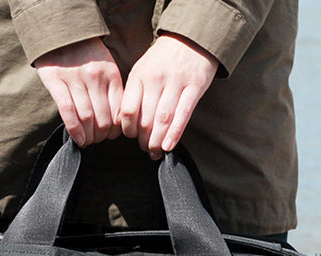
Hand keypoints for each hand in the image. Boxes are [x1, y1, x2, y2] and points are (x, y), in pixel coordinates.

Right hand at [35, 38, 123, 146]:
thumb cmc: (87, 56)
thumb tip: (118, 120)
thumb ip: (112, 89)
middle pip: (103, 118)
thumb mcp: (107, 67)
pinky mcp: (56, 81)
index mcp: (111, 74)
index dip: (116, 129)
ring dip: (89, 136)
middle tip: (98, 140)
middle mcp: (94, 77)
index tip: (111, 135)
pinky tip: (78, 139)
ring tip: (88, 141)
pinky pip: (67, 110)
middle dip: (102, 136)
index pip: (119, 110)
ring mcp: (75, 79)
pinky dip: (74, 129)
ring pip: (86, 117)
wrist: (62, 32)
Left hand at [118, 34, 218, 158]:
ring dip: (157, 140)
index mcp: (139, 76)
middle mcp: (155, 79)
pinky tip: (168, 146)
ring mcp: (176, 83)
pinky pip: (183, 115)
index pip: (128, 110)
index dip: (128, 129)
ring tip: (155, 151)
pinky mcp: (195, 87)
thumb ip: (134, 92)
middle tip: (145, 148)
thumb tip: (126, 122)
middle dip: (143, 139)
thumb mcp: (142, 68)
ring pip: (163, 119)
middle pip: (145, 118)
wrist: (191, 38)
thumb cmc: (163, 58)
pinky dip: (175, 133)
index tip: (130, 136)